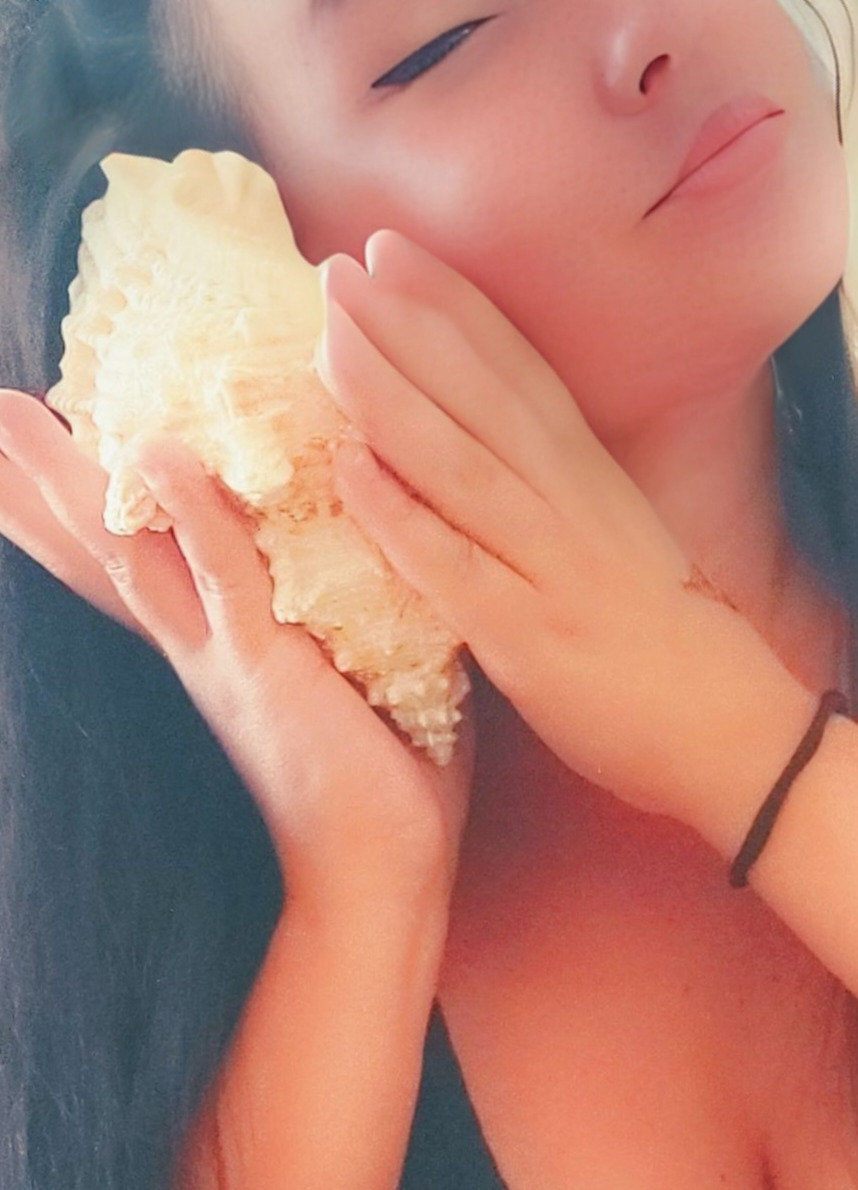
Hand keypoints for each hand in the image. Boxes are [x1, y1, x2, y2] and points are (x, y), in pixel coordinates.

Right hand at [0, 389, 477, 910]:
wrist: (381, 878)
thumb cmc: (386, 775)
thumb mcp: (363, 667)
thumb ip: (354, 606)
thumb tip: (383, 541)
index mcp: (216, 644)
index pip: (136, 560)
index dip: (82, 506)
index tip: (44, 437)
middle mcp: (197, 645)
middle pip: (100, 548)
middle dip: (40, 482)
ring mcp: (219, 654)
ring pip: (130, 548)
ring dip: (70, 479)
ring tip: (7, 414)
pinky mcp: (262, 664)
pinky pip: (220, 569)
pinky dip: (188, 511)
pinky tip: (155, 450)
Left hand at [318, 229, 801, 823]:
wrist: (733, 726)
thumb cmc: (661, 632)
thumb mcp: (615, 532)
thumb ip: (553, 483)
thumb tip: (482, 435)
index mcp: (589, 475)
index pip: (516, 370)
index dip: (454, 305)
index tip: (396, 251)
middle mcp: (571, 501)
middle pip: (483, 396)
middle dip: (411, 324)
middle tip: (343, 264)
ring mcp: (551, 564)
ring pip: (463, 463)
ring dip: (393, 396)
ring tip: (329, 339)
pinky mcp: (531, 635)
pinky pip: (456, 567)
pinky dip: (402, 515)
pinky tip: (347, 471)